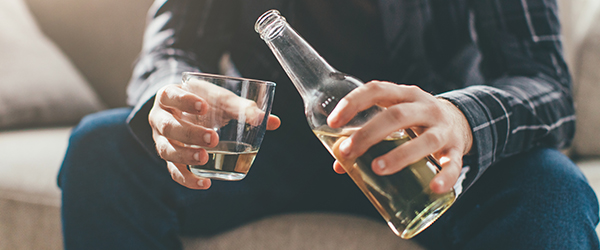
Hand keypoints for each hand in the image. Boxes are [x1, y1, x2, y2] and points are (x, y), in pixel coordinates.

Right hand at [149, 82, 280, 189]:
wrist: (185, 110)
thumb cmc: (204, 101)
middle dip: (190, 134)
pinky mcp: (169, 159)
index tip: (204, 106)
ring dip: (186, 156)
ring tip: (205, 159)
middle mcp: (160, 118)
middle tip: (213, 138)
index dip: (185, 101)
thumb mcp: (220, 99)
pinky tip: (205, 184)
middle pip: (169, 127)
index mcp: (169, 96)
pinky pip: (174, 171)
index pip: (170, 95)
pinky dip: (188, 179)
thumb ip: (243, 108)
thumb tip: (274, 122)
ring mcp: (161, 140)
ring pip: (167, 150)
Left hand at [326, 81, 471, 193]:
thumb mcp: (394, 120)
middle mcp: (426, 108)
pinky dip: (445, 177)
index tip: (333, 122)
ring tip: (377, 169)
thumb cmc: (415, 122)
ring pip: (425, 140)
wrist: (459, 121)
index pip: (377, 89)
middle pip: (397, 116)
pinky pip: (453, 164)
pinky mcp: (457, 149)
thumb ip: (367, 137)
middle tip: (348, 151)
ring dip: (399, 155)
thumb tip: (339, 163)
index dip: (353, 103)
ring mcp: (444, 128)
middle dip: (369, 133)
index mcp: (405, 95)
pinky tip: (433, 188)